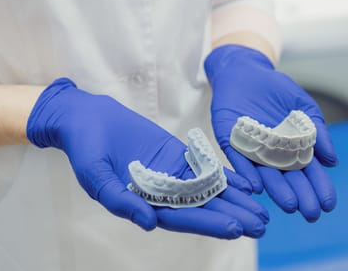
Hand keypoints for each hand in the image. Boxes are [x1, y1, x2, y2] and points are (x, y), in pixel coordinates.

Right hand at [26, 78, 268, 238]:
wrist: (87, 118)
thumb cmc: (85, 149)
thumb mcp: (95, 175)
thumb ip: (120, 200)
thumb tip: (149, 223)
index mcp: (141, 204)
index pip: (179, 218)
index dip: (207, 223)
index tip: (235, 229)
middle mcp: (160, 193)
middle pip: (200, 208)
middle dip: (230, 217)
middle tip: (261, 226)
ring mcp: (170, 173)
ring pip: (207, 190)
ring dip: (234, 201)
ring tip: (262, 211)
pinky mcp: (175, 155)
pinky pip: (203, 167)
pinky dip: (225, 176)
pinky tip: (247, 183)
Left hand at [204, 44, 337, 221]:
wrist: (245, 71)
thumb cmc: (276, 89)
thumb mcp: (303, 108)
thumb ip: (317, 132)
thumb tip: (333, 161)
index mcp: (291, 148)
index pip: (308, 173)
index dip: (318, 188)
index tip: (328, 204)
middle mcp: (271, 154)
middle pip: (288, 179)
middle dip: (300, 196)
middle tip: (310, 213)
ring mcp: (251, 150)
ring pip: (265, 174)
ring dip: (276, 189)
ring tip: (288, 204)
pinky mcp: (231, 141)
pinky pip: (238, 159)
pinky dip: (247, 172)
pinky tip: (257, 186)